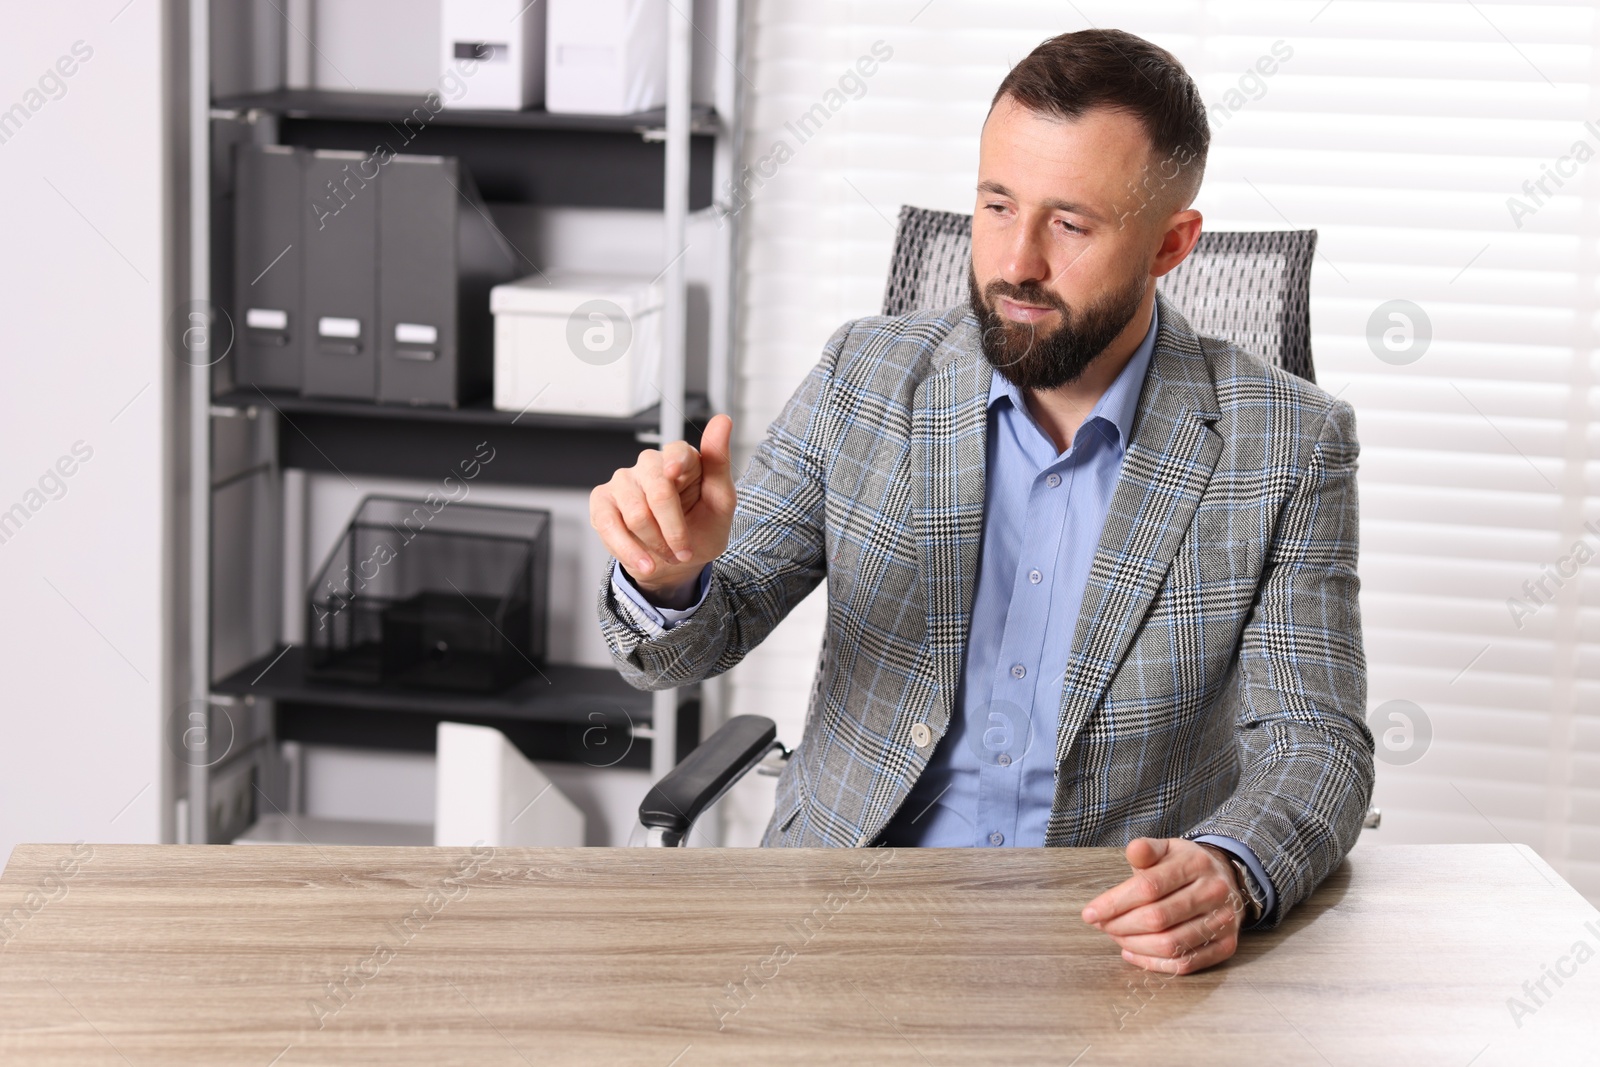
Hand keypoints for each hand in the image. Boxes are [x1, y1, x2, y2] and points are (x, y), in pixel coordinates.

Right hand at [590, 413, 736, 607]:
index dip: (675, 462)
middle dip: (673, 529)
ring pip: (635, 513)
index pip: (676, 452)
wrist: (676, 560)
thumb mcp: (721, 502)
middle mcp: (650, 464)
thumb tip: (722, 420)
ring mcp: (623, 481)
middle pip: (657, 490)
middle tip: (682, 551)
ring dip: (655, 544)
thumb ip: (719, 462)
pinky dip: (629, 550)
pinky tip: (644, 562)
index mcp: (680, 458)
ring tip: (668, 556)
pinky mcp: (602, 501)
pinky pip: (609, 525)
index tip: (674, 473)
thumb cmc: (701, 526)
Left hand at [1081, 838, 1243, 974]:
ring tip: (1116, 937)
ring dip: (1134, 945)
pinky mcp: (1226, 946)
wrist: (1226, 881)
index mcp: (1196, 864)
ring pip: (1170, 945)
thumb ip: (1146, 850)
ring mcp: (1223, 921)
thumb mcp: (1166, 849)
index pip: (1148, 887)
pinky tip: (1133, 953)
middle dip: (1121, 926)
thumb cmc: (1184, 866)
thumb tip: (1133, 850)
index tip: (1090, 913)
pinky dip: (1153, 964)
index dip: (1114, 903)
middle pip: (1157, 918)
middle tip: (1103, 926)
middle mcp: (1214, 892)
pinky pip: (1186, 964)